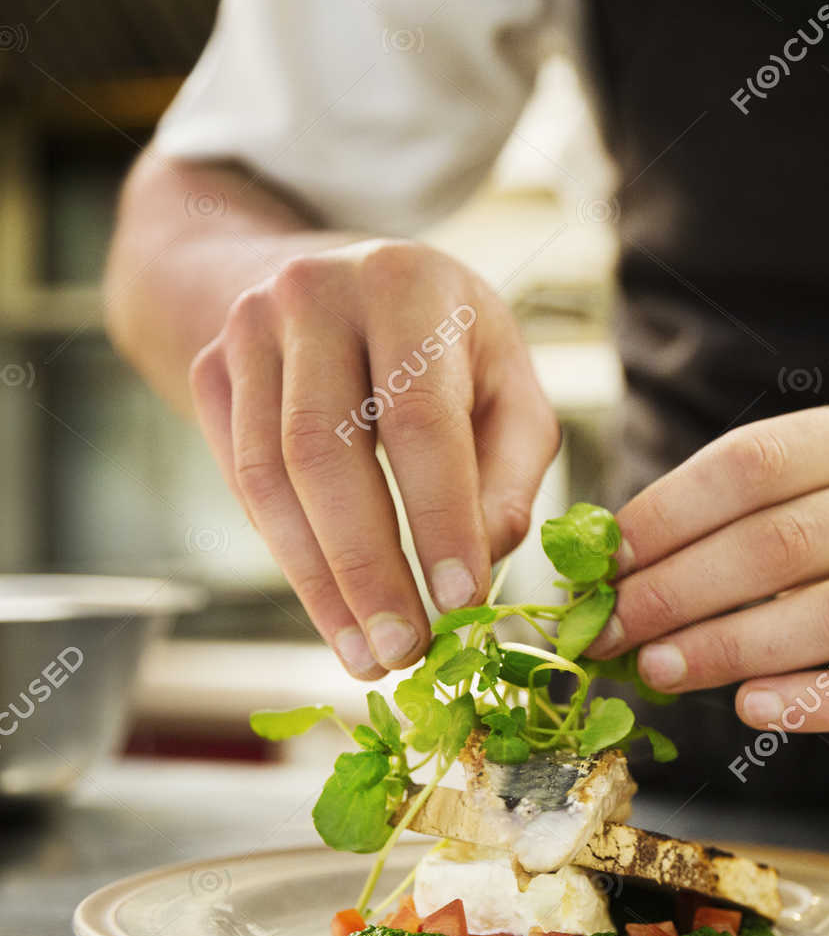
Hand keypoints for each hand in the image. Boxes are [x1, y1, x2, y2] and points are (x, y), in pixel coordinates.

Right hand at [187, 239, 559, 678]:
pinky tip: (330, 609)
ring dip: (318, 581)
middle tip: (403, 651)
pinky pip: (242, 481)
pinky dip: (288, 554)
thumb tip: (485, 556)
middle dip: (367, 567)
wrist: (338, 281)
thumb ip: (511, 472)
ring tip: (365, 654)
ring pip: (271, 477)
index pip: (420, 420)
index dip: (438, 517)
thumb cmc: (451, 349)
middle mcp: (314, 294)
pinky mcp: (211, 370)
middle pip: (327, 453)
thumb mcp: (509, 387)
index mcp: (406, 285)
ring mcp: (248, 329)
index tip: (461, 600)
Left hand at [592, 398, 828, 732]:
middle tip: (614, 630)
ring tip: (660, 671)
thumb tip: (615, 562)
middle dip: (683, 589)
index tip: (607, 560)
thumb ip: (745, 510)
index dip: (670, 511)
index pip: (758, 461)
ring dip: (732, 648)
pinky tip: (751, 708)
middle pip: (786, 541)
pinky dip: (819, 702)